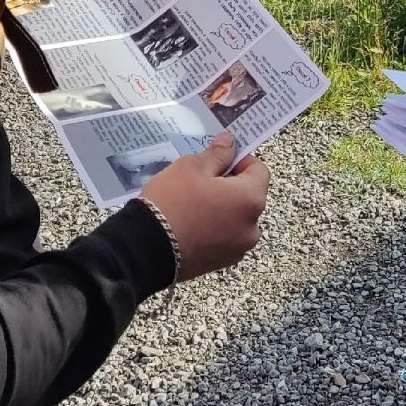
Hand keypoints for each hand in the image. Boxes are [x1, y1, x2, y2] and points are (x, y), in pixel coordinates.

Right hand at [138, 133, 270, 282]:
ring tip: (193, 203)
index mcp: (251, 200)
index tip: (219, 158)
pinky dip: (214, 227)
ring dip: (222, 207)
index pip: (259, 170)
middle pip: (249, 196)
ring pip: (236, 217)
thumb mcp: (192, 167)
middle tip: (201, 179)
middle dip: (230, 184)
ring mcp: (238, 248)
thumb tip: (230, 143)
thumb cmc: (172, 202)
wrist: (145, 249)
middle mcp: (252, 227)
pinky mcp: (222, 262)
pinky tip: (191, 223)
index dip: (240, 160)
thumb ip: (217, 154)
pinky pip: (224, 236)